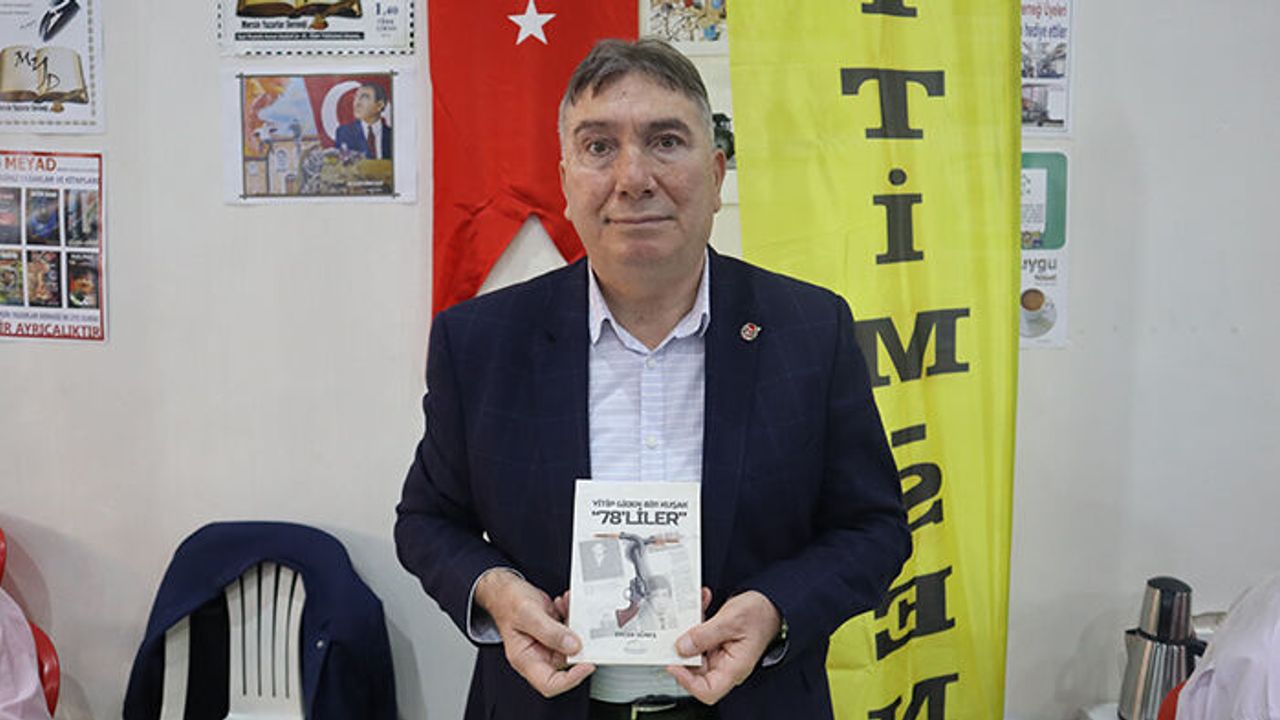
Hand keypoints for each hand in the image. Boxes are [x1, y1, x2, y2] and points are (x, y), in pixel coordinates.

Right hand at [475, 569, 594, 696]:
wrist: (505, 589)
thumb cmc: (507, 602)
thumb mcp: (527, 614)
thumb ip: (550, 631)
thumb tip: (574, 646)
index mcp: (526, 659)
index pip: (550, 684)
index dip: (571, 679)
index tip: (587, 665)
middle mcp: (538, 654)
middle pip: (567, 663)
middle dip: (579, 644)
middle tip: (585, 627)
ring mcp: (548, 644)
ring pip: (573, 643)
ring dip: (575, 624)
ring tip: (567, 606)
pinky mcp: (555, 632)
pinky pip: (571, 629)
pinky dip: (572, 615)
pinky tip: (564, 603)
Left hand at [666, 590, 780, 704]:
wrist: (771, 601)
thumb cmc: (761, 613)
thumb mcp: (731, 620)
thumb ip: (705, 635)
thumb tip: (681, 647)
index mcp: (734, 667)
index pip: (707, 690)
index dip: (686, 681)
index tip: (673, 663)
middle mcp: (726, 665)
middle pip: (695, 671)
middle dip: (682, 650)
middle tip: (675, 632)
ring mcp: (720, 654)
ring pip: (694, 651)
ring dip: (689, 630)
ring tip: (693, 610)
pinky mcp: (716, 642)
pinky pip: (699, 638)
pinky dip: (696, 621)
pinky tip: (701, 604)